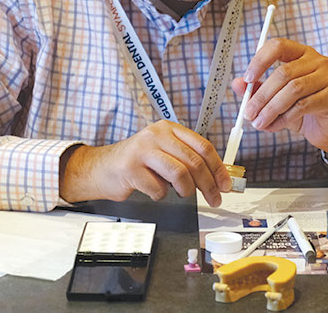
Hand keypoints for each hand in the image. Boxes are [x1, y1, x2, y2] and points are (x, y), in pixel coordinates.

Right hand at [59, 120, 230, 206]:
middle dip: (208, 185)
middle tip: (214, 198)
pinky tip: (154, 190)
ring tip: (182, 193)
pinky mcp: (130, 168)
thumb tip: (218, 178)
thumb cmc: (138, 163)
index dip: (218, 168)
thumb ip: (188, 159)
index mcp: (169, 128)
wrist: (102, 168)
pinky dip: (161, 194)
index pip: (203, 146)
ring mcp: (142, 150)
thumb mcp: (164, 153)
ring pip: (180, 174)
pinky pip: (158, 188)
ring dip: (186, 190)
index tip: (226, 185)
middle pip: (194, 161)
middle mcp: (156, 135)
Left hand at [231, 38, 327, 166]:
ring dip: (271, 108)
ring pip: (293, 90)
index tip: (247, 79)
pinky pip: (303, 105)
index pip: (279, 46)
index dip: (260, 60)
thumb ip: (258, 89)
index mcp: (302, 53)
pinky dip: (284, 118)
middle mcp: (318, 61)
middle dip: (262, 95)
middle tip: (248, 112)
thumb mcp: (275, 98)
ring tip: (259, 122)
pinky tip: (274, 126)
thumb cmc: (302, 110)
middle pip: (284, 72)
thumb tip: (237, 84)